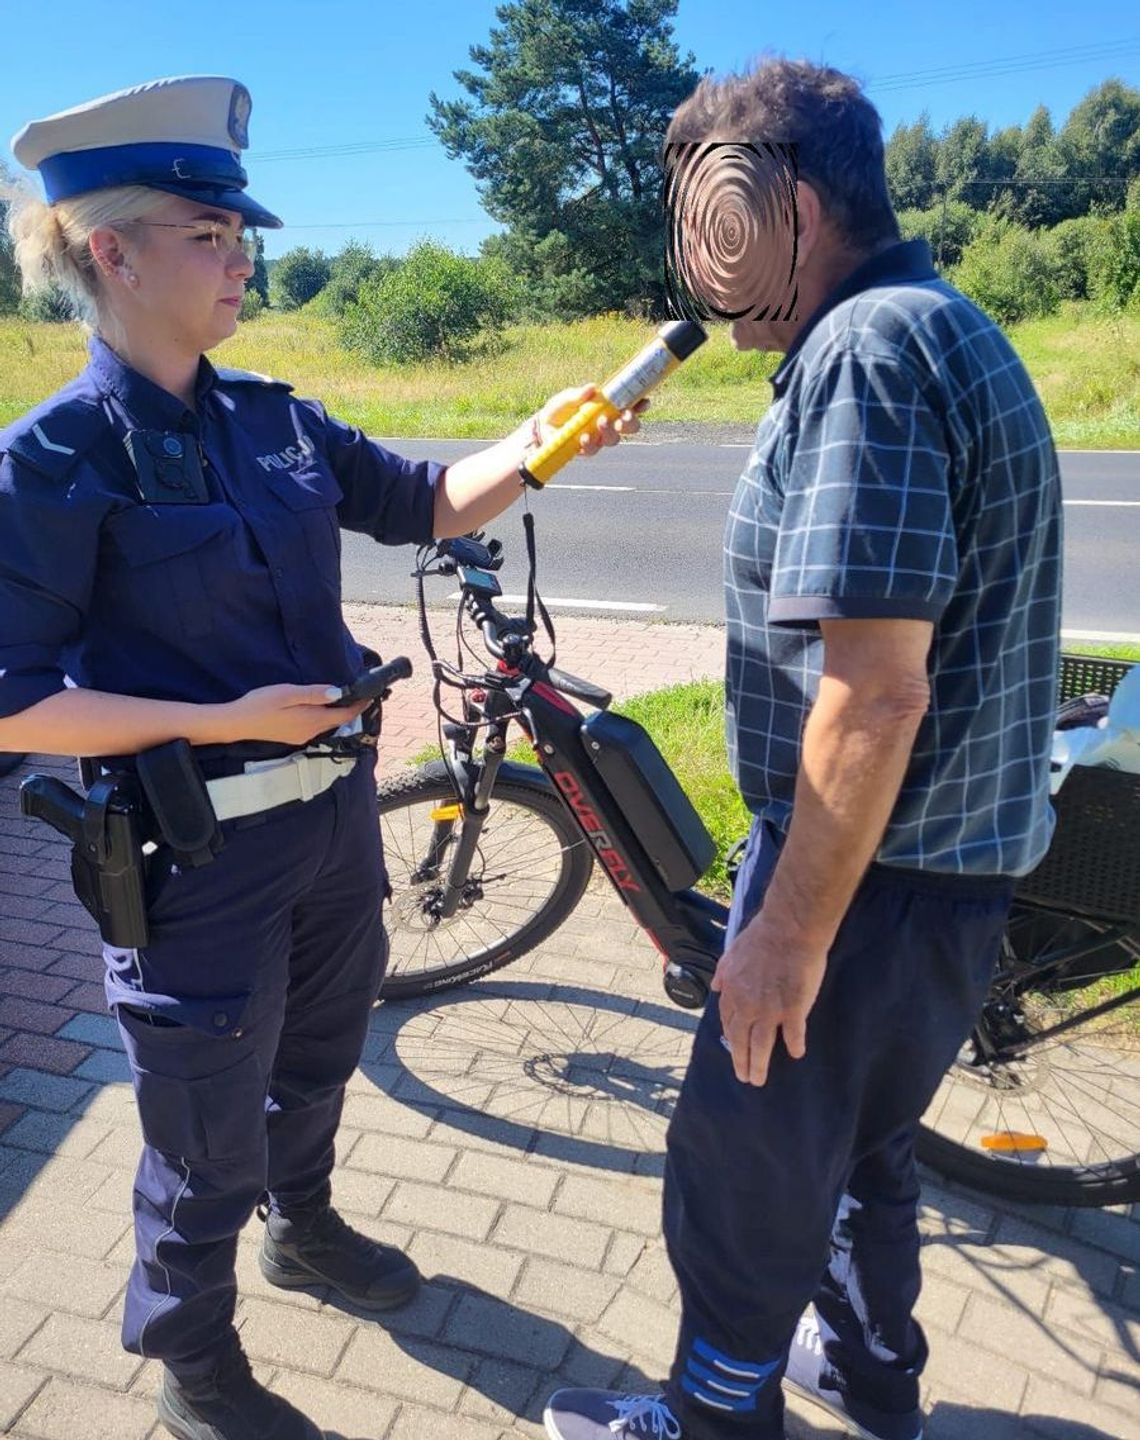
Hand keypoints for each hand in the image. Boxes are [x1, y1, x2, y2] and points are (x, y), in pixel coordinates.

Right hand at [218, 684, 369, 745]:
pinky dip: (324, 716)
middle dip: (350, 709)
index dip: (359, 706)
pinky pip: (315, 726)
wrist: (236, 724)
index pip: (345, 716)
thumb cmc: (260, 704)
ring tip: (343, 698)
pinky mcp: (293, 736)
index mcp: (312, 720)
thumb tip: (338, 693)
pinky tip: (320, 707)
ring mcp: (301, 736)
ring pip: (326, 724)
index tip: (370, 695)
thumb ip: (314, 694)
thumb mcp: (287, 693)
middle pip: (337, 721)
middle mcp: (311, 732)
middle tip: (359, 693)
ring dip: (336, 713)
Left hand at [535, 385, 648, 455]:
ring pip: (614, 439)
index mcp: (607, 407)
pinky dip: (590, 444)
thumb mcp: (566, 398)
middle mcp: (607, 423)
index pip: (630, 406)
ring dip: (610, 432)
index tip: (643, 403)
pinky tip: (583, 437)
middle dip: (630, 423)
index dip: (640, 405)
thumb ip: (578, 394)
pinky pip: (594, 450)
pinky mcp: (586, 449)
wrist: (541, 428)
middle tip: (624, 417)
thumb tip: (592, 388)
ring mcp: (598, 438)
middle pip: (629, 427)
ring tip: (600, 423)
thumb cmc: (559, 409)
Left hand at [711, 911, 827, 1086]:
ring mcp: (770, 1010)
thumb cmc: (761, 937)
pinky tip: (796, 1054)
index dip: (731, 1037)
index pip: (728, 1022)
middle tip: (744, 1077)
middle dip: (741, 1061)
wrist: (788, 929)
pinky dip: (794, 1045)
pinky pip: (793, 1034)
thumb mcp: (732, 952)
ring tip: (759, 1080)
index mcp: (733, 992)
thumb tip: (715, 986)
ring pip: (761, 1045)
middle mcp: (748, 1006)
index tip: (734, 1048)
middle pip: (741, 1040)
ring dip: (759, 1065)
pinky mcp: (793, 1010)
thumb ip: (723, 972)